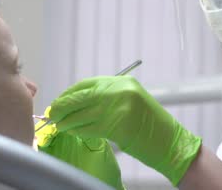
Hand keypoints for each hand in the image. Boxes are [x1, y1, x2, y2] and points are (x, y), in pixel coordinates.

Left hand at [48, 76, 201, 185]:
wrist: (169, 140)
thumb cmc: (150, 124)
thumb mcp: (130, 101)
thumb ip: (107, 97)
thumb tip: (78, 103)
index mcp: (122, 82)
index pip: (87, 84)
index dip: (69, 93)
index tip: (59, 101)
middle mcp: (119, 91)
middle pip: (80, 97)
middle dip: (63, 106)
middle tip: (53, 114)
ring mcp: (118, 108)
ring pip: (81, 114)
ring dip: (67, 121)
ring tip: (59, 126)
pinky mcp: (116, 126)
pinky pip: (88, 128)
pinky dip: (77, 130)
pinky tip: (72, 132)